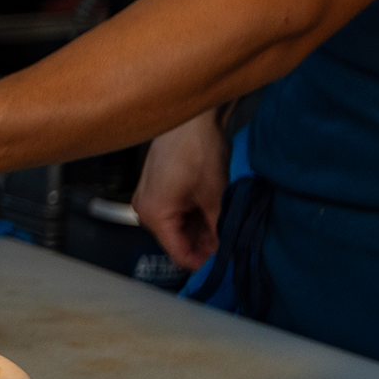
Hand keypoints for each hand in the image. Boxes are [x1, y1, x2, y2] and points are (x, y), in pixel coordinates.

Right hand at [131, 111, 229, 270]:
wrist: (193, 115)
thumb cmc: (195, 147)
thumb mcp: (214, 196)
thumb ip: (219, 229)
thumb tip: (226, 249)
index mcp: (154, 215)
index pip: (179, 254)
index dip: (204, 262)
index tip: (225, 263)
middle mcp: (146, 210)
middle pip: (177, 240)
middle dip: (205, 243)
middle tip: (232, 241)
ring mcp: (151, 197)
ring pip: (179, 226)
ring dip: (202, 228)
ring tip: (226, 223)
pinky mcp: (158, 187)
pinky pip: (177, 211)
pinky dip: (195, 214)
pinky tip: (215, 210)